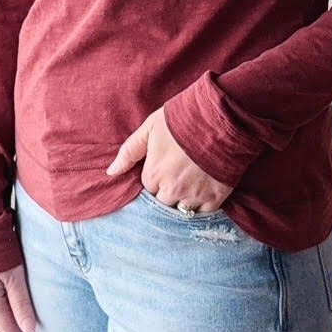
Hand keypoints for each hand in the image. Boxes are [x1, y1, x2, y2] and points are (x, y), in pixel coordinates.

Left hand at [106, 106, 234, 213]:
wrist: (221, 118)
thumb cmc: (183, 118)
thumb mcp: (150, 128)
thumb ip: (129, 152)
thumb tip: (111, 172)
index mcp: (153, 174)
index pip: (148, 188)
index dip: (156, 178)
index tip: (166, 167)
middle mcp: (171, 190)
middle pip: (163, 202)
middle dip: (168, 192)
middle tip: (180, 175)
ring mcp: (194, 196)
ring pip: (182, 210)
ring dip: (185, 200)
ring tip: (192, 183)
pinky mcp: (215, 198)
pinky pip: (203, 213)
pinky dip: (203, 205)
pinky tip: (205, 189)